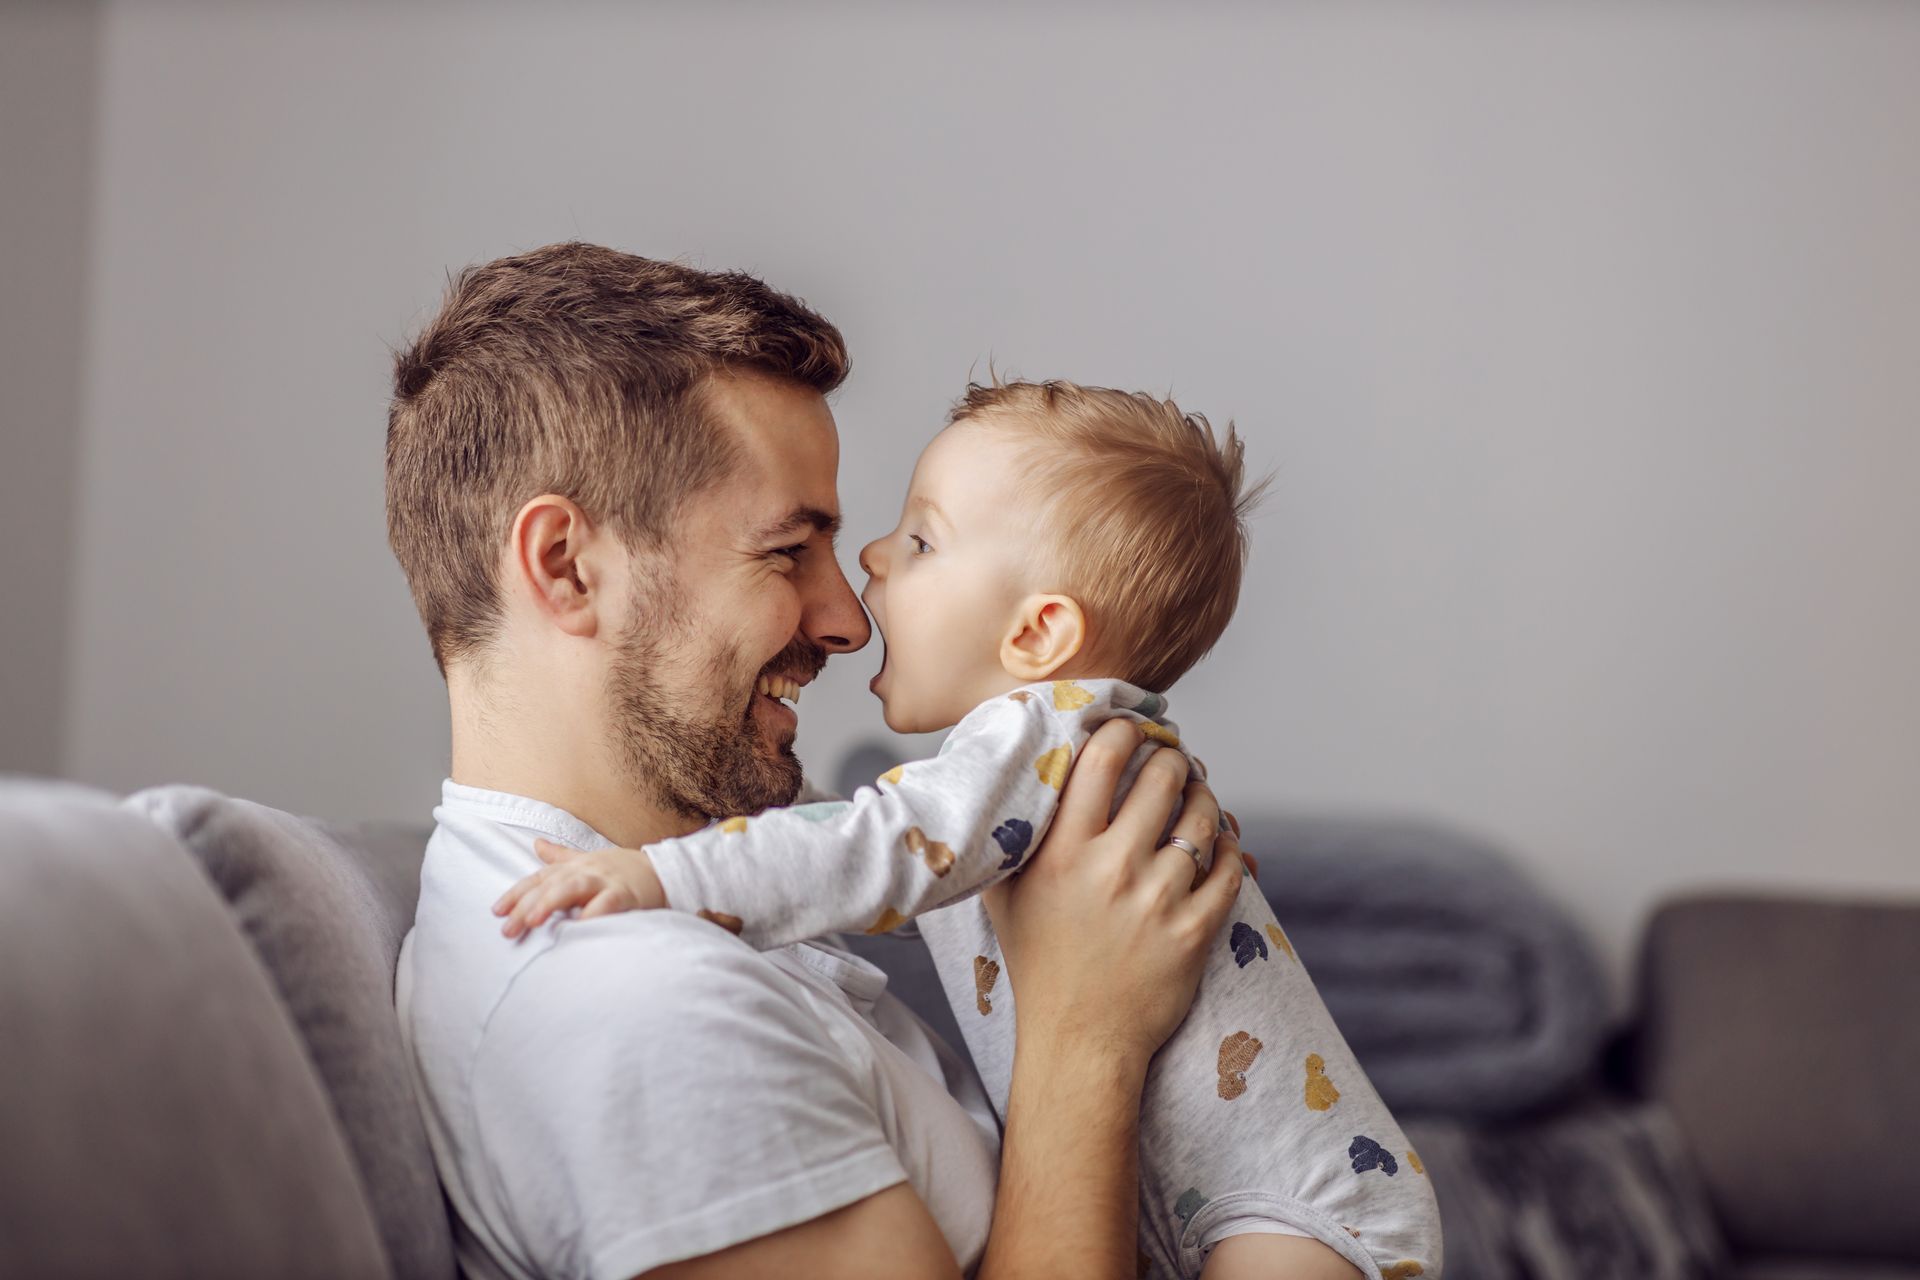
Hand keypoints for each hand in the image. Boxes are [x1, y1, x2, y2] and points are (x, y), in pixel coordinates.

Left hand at [491, 838, 667, 938]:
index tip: (497, 912)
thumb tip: (535, 844)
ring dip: (552, 902)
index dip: (516, 894)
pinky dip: (594, 913)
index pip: (538, 879)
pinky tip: (580, 926)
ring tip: (534, 921)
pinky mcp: (626, 894)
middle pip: (550, 885)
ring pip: (574, 888)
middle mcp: (586, 871)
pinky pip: (608, 903)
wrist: (663, 870)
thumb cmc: (621, 870)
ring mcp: (606, 881)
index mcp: (574, 867)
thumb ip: (560, 856)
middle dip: (527, 906)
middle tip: (507, 930)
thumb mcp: (588, 860)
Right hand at [981, 719, 1245, 1067]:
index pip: (1101, 761)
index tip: (1133, 730)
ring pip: (1201, 818)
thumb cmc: (1040, 962)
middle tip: (1173, 759)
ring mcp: (1156, 901)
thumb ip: (1017, 836)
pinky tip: (1220, 841)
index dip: (1124, 731)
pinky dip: (1229, 846)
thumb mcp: (1006, 893)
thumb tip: (1027, 775)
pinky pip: (1228, 868)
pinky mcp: (1193, 932)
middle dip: (1173, 758)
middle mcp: (1109, 870)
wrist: (1078, 1040)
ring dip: (1205, 798)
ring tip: (1198, 796)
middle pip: (1161, 778)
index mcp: (1060, 854)